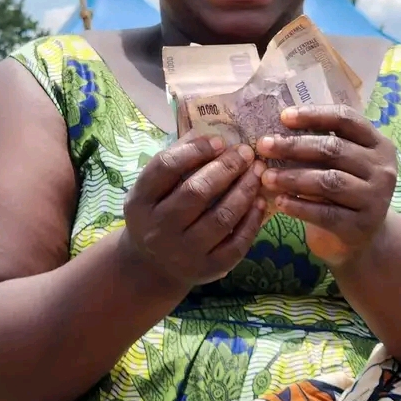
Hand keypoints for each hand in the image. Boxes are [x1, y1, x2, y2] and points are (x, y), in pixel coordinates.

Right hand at [122, 132, 265, 287]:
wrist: (151, 266)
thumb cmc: (156, 214)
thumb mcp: (152, 188)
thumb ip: (176, 159)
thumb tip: (206, 130)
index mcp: (140, 201)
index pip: (165, 168)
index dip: (194, 150)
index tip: (219, 141)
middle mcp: (158, 228)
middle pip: (196, 192)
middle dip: (226, 168)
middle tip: (246, 153)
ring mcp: (183, 252)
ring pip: (221, 218)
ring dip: (244, 191)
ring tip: (257, 173)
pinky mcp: (207, 270)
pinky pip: (235, 243)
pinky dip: (252, 221)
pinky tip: (260, 202)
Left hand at [257, 105, 397, 266]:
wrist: (363, 236)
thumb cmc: (343, 188)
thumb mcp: (340, 163)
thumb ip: (319, 144)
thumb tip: (275, 129)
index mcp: (377, 143)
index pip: (346, 119)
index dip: (314, 115)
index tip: (283, 116)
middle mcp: (382, 169)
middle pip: (334, 149)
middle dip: (294, 146)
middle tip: (264, 145)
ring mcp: (375, 198)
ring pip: (329, 181)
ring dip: (293, 177)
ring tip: (266, 177)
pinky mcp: (362, 225)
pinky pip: (326, 213)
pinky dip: (299, 206)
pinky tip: (280, 202)